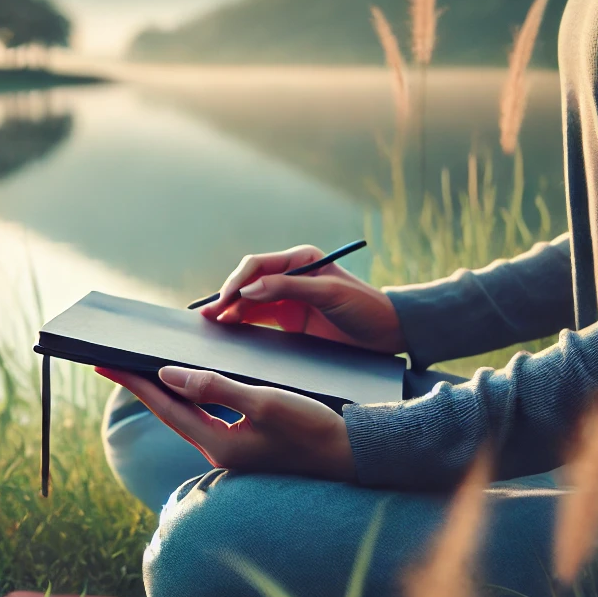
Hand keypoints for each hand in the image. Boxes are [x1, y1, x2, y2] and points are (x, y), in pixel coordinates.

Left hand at [96, 365, 355, 480]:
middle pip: (170, 411)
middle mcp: (219, 450)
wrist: (352, 454)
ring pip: (188, 414)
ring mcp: (233, 450)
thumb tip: (167, 374)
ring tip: (144, 369)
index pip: (164, 406)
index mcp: (218, 442)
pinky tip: (192, 384)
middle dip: (142, 386)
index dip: (133, 382)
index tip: (106, 364)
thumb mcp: (263, 401)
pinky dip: (193, 396)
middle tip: (116, 364)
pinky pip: (207, 416)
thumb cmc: (312, 428)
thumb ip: (214, 387)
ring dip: (166, 391)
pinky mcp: (246, 445)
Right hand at [201, 244, 405, 353]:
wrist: (388, 335)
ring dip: (230, 310)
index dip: (237, 282)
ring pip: (249, 301)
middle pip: (248, 283)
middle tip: (209, 315)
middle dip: (227, 297)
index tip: (225, 301)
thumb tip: (249, 289)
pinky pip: (257, 318)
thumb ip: (289, 288)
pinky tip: (227, 329)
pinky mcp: (289, 320)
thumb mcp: (329, 293)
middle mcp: (290, 276)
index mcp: (300, 260)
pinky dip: (241, 322)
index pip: (257, 266)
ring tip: (210, 323)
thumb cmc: (364, 308)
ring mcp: (288, 299)